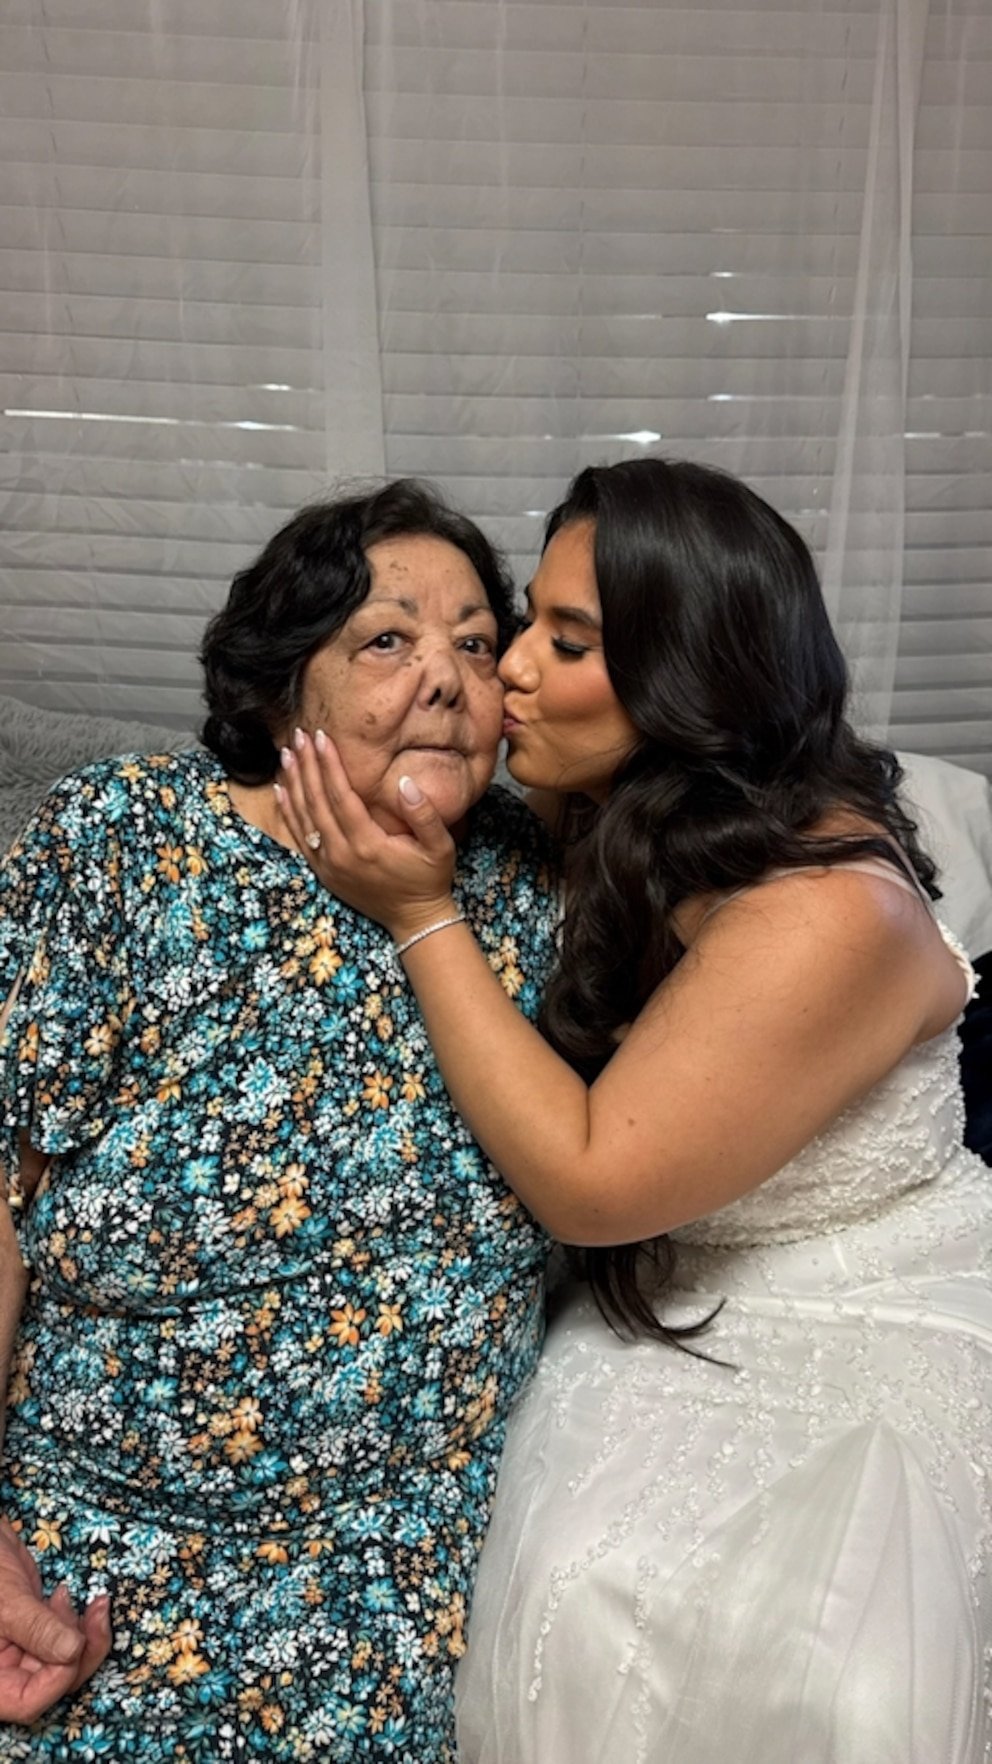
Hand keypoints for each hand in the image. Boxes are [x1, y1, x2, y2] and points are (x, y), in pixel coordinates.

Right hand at [0, 1518, 110, 1723]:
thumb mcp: (6, 1600)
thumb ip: (37, 1628)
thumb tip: (73, 1650)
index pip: (26, 1701)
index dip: (57, 1679)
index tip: (74, 1643)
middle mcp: (3, 1672)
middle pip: (52, 1685)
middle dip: (82, 1652)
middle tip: (94, 1613)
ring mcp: (19, 1653)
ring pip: (64, 1664)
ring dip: (88, 1635)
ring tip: (93, 1603)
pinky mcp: (34, 1633)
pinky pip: (63, 1641)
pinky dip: (78, 1624)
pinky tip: (70, 1597)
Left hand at [275, 729, 457, 941]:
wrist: (414, 920)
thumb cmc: (430, 879)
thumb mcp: (440, 847)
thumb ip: (425, 815)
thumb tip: (406, 782)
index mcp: (367, 844)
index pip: (340, 796)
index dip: (329, 765)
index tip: (321, 737)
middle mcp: (341, 854)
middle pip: (316, 802)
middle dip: (307, 765)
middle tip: (298, 736)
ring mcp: (328, 864)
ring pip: (302, 817)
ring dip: (293, 783)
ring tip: (286, 754)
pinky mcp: (323, 872)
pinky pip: (299, 836)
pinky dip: (288, 811)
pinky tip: (281, 789)